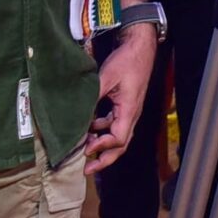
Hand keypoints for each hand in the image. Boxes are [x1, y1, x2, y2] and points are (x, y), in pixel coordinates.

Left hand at [85, 32, 155, 174]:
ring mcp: (129, 110)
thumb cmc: (127, 61)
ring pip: (118, 136)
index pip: (117, 139)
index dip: (101, 147)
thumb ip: (93, 97)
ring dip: (102, 145)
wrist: (139, 47)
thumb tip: (78, 113)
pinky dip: (103, 130)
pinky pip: (115, 124)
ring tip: (85, 148)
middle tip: (87, 169)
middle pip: (121, 145)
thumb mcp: (107, 77)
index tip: (85, 149)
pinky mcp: (125, 105)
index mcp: (129, 110)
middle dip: (104, 159)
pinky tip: (90, 127)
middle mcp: (131, 114)